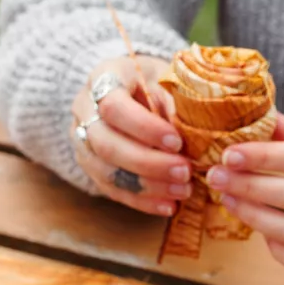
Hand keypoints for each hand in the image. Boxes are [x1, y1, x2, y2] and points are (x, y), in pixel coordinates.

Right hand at [69, 55, 192, 216]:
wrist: (132, 89)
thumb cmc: (156, 84)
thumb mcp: (168, 82)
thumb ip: (178, 105)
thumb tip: (200, 138)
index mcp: (105, 78)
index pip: (114, 107)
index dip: (144, 128)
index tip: (177, 142)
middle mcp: (85, 109)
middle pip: (107, 144)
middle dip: (149, 164)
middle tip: (185, 173)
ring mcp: (83, 140)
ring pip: (106, 172)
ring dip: (148, 187)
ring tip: (182, 192)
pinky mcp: (91, 166)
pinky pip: (112, 190)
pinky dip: (142, 202)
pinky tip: (168, 207)